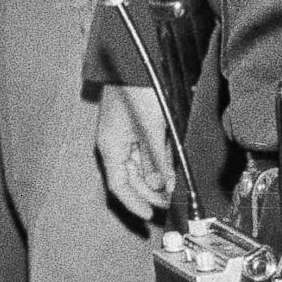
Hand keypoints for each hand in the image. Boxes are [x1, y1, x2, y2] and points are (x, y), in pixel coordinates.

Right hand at [98, 84, 174, 220]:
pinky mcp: (132, 129)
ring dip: (154, 179)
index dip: (134, 203)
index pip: (119, 186)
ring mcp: (122, 137)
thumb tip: (159, 184)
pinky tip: (169, 169)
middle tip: (169, 202)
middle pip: (129, 179)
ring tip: (172, 187)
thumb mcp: (151, 129)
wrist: (137, 66)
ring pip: (138, 168)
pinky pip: (143, 153)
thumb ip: (155, 160)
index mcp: (110, 147)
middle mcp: (113, 144)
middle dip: (149, 193)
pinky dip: (156, 164)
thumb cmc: (137, 91)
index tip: (150, 215)